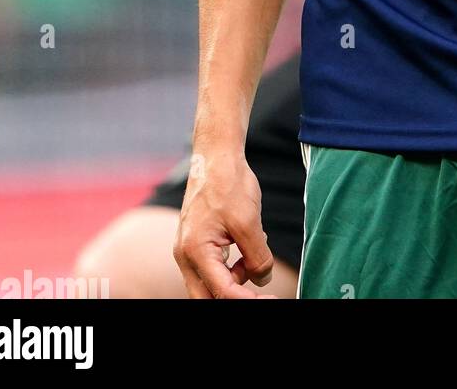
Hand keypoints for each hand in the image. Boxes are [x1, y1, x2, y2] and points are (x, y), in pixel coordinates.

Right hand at [174, 149, 276, 298]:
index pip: (222, 291)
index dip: (247, 300)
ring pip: (211, 283)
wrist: (216, 157)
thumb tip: (263, 281)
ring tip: (255, 254)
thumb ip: (257, 256)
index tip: (271, 299)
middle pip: (208, 296)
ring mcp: (188, 250)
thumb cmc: (229, 184)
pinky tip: (248, 245)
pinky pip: (214, 266)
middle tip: (264, 295)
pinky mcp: (196, 243)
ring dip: (236, 279)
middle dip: (236, 296)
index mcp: (195, 252)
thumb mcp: (249, 222)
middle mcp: (186, 256)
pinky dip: (232, 265)